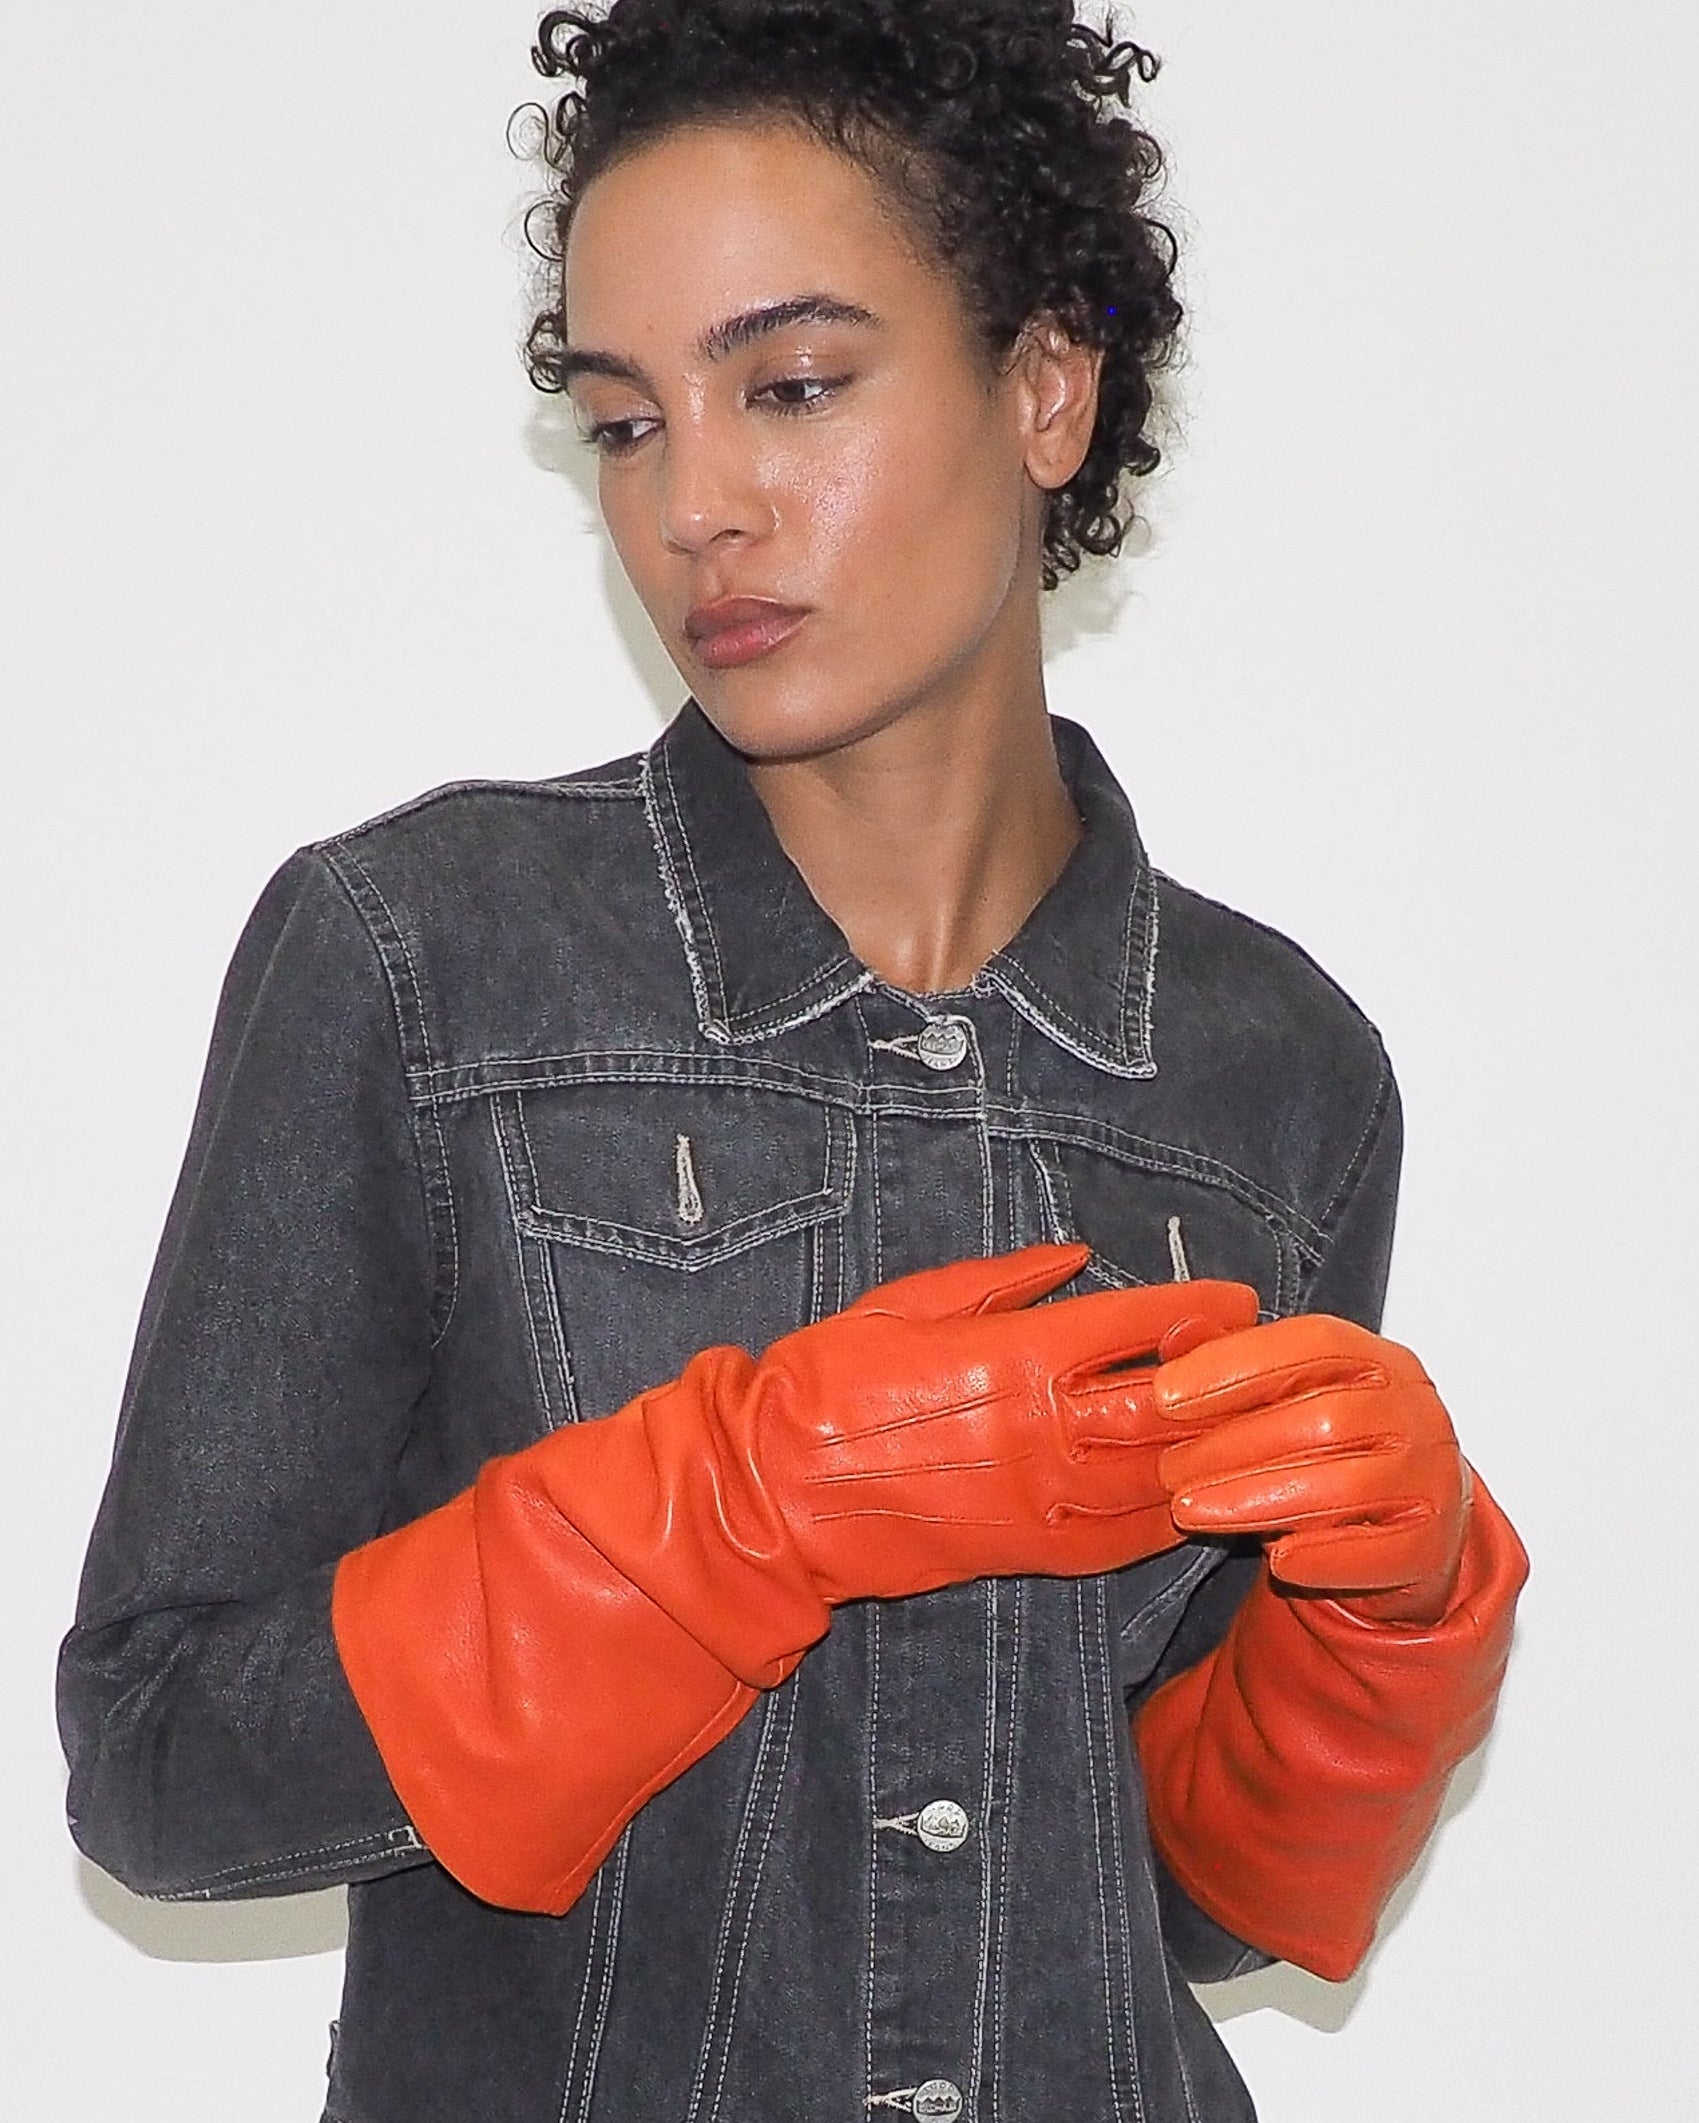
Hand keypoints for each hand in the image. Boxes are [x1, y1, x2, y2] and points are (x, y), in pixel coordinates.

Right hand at [751, 1244, 1260, 1601]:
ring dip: (1211, 1451)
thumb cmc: (823, 1384)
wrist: (771, 1495)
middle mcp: (1042, 1431)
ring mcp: (1040, 1501)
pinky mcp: (1025, 1554)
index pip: (1138, 1326)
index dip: (1199, 1308)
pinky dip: (1169, 1517)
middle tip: (1263, 1358)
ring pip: (1160, 1476)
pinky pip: (1123, 1541)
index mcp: (1013, 1357)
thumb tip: (1075, 1258)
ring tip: (1247, 1427)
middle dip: (1227, 1378)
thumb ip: (1001, 1280)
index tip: (1237, 1297)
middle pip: (1171, 1404)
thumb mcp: (906, 1304)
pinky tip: (1193, 1497)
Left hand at [1153, 1313, 1470, 1622]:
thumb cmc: (1330, 1450)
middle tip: (1169, 1468)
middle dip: (1233, 1445)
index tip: (1166, 1394)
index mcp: (1378, 1359)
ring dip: (1258, 1500)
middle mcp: (1415, 1410)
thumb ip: (1233, 1362)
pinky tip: (1275, 1560)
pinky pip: (1378, 1552)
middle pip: (1323, 1419)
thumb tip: (1173, 1335)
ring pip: (1345, 1486)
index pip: (1312, 1344)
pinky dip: (1322, 1556)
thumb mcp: (1283, 1398)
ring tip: (1191, 1510)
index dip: (1234, 1365)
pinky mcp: (1433, 1543)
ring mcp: (1432, 1476)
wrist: (1404, 1528)